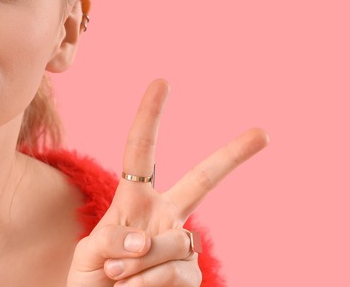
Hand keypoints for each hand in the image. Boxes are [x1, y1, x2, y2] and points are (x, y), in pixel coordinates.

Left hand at [67, 79, 268, 285]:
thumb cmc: (91, 281)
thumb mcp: (87, 254)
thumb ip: (111, 241)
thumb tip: (146, 239)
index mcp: (134, 200)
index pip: (141, 153)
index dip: (149, 117)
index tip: (162, 82)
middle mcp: (164, 216)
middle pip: (202, 181)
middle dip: (232, 156)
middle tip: (262, 133)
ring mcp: (180, 246)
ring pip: (173, 242)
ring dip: (140, 264)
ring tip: (119, 278)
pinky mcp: (191, 275)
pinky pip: (175, 273)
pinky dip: (147, 284)